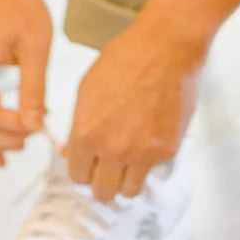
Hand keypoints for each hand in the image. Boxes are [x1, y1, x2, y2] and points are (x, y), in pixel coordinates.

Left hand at [65, 0, 239, 201]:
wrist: (165, 47)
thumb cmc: (124, 60)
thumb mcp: (87, 89)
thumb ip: (78, 125)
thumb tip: (72, 153)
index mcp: (86, 133)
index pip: (77, 175)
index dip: (83, 169)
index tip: (90, 164)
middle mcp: (112, 149)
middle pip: (102, 192)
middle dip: (103, 181)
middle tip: (109, 168)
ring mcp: (142, 153)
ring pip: (129, 192)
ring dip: (127, 180)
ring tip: (131, 162)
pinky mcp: (167, 150)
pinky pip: (155, 174)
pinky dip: (152, 164)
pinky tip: (151, 142)